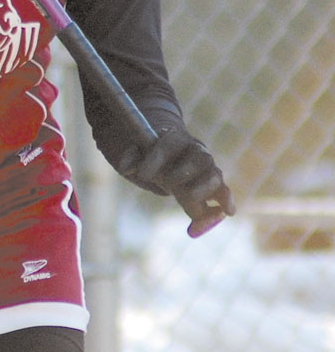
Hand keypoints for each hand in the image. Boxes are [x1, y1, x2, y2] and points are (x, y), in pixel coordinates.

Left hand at [119, 127, 235, 236]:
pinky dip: (226, 201)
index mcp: (175, 139)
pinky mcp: (214, 185)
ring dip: (202, 189)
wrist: (175, 156)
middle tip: (167, 184)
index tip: (142, 175)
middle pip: (198, 158)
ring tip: (189, 199)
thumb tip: (125, 168)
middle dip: (182, 172)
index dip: (156, 160)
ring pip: (213, 175)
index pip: (168, 146)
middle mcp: (197, 151)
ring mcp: (208, 168)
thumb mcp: (141, 154)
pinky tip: (227, 212)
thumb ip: (132, 158)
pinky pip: (224, 191)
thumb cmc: (156, 156)